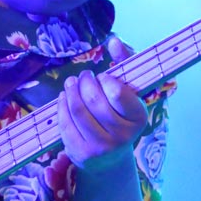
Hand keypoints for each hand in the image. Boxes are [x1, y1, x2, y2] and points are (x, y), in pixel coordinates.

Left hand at [58, 35, 146, 171]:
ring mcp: (101, 148)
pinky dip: (61, 106)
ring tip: (72, 84)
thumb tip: (113, 40)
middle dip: (84, 81)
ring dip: (70, 90)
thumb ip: (125, 63)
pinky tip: (64, 99)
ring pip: (77, 109)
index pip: (117, 91)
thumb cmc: (120, 117)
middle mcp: (123, 136)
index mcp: (138, 118)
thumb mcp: (129, 93)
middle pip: (93, 99)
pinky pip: (65, 123)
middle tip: (84, 76)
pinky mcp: (82, 154)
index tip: (103, 77)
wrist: (111, 159)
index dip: (105, 80)